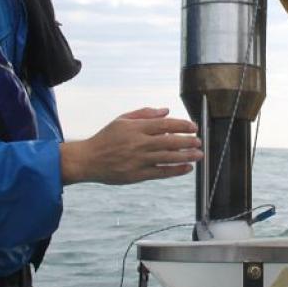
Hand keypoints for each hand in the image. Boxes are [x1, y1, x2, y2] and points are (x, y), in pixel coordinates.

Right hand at [60, 107, 201, 184]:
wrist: (88, 160)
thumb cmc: (106, 138)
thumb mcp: (122, 120)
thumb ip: (145, 114)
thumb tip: (165, 111)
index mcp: (136, 128)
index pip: (165, 125)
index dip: (182, 125)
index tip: (194, 127)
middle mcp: (139, 144)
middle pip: (170, 142)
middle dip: (188, 142)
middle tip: (199, 141)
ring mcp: (139, 160)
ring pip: (168, 158)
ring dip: (186, 156)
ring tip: (199, 155)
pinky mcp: (138, 175)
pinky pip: (161, 173)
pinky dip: (176, 170)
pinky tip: (187, 168)